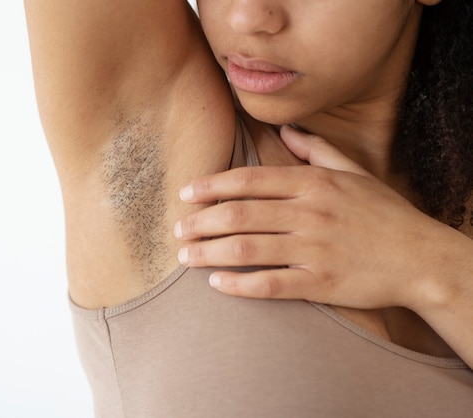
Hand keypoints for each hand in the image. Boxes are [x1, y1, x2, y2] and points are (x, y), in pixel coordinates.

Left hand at [174, 125, 463, 311]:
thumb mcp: (354, 172)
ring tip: (185, 257)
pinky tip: (217, 284)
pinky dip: (239, 284)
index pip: (250, 180)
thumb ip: (316, 150)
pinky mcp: (321, 283)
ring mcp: (314, 249)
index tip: (185, 194)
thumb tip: (284, 131)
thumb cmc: (383, 213)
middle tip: (177, 230)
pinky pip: (270, 284)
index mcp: (313, 184)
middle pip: (239, 215)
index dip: (212, 186)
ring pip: (247, 249)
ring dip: (209, 253)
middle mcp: (309, 213)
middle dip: (200, 222)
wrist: (422, 258)